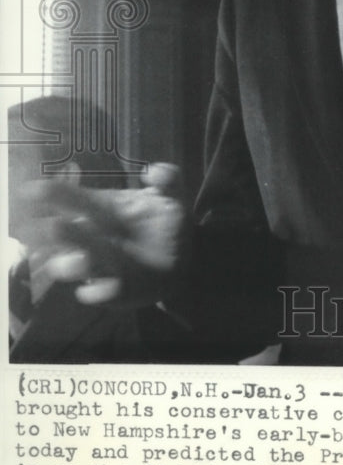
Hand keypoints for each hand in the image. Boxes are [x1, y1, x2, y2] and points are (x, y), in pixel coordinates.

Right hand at [9, 162, 185, 305]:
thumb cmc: (167, 224)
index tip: (36, 189)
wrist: (185, 260)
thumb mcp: (172, 197)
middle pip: (70, 233)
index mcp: (104, 209)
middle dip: (62, 231)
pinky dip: (99, 292)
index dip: (56, 194)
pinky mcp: (113, 290)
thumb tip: (154, 170)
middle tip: (54, 226)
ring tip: (83, 259)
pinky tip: (107, 287)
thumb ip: (169, 179)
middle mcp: (95, 236)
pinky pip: (99, 294)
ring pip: (76, 265)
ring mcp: (101, 265)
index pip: (75, 199)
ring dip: (74, 263)